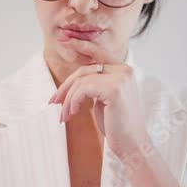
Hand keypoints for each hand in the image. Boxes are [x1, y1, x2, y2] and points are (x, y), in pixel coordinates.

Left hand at [49, 39, 149, 156]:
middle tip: (53, 102)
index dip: (81, 46)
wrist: (132, 146)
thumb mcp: (104, 101)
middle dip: (65, 87)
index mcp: (124, 71)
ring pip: (81, 81)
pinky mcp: (115, 89)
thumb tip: (72, 82)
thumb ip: (94, 86)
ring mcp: (121, 78)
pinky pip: (83, 90)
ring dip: (68, 99)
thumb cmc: (117, 126)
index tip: (64, 40)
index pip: (99, 54)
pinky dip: (73, 102)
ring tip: (64, 116)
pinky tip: (72, 114)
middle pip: (84, 71)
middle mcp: (125, 70)